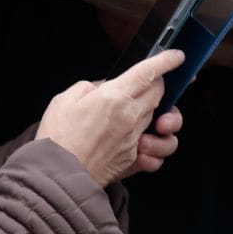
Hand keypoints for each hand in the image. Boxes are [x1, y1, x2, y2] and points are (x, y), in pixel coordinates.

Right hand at [36, 49, 184, 185]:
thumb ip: (89, 87)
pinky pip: (149, 141)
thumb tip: (103, 88)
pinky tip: (129, 134)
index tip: (176, 56)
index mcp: (115, 97)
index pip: (149, 72)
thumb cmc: (56, 138)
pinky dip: (144, 133)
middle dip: (157, 83)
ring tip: (132, 108)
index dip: (166, 60)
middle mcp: (130, 116)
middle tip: (146, 81)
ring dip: (150, 107)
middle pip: (158, 92)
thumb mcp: (65, 100)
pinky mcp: (132, 156)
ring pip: (155, 114)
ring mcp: (134, 138)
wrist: (55, 177)